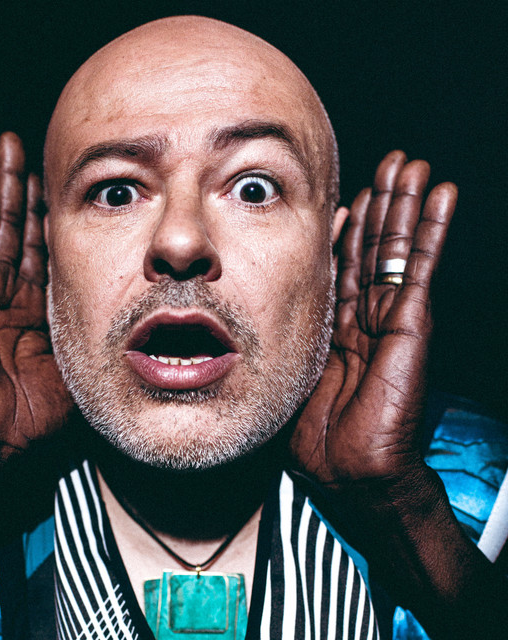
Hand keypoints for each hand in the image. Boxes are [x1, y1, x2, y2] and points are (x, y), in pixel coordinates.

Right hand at [0, 132, 72, 448]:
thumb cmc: (36, 409)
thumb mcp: (78, 356)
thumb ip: (91, 322)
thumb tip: (131, 307)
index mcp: (34, 301)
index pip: (40, 242)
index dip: (44, 208)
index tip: (52, 175)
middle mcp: (2, 288)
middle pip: (9, 222)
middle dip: (13, 182)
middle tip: (16, 144)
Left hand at [291, 151, 456, 486]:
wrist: (349, 469)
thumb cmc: (316, 431)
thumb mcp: (293, 368)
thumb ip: (293, 328)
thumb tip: (269, 294)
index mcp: (339, 324)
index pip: (345, 263)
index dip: (349, 228)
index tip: (348, 195)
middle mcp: (367, 314)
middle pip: (375, 247)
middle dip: (382, 203)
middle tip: (391, 164)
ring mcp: (393, 315)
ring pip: (400, 248)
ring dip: (408, 204)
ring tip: (415, 166)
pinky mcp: (412, 322)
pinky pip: (423, 267)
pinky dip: (434, 229)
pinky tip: (443, 194)